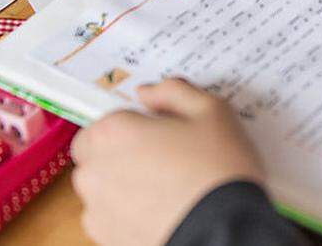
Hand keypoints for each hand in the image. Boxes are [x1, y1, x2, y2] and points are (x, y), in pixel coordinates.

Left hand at [70, 79, 263, 245]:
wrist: (226, 230)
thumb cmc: (220, 169)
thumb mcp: (211, 111)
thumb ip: (173, 92)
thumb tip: (147, 93)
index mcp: (114, 132)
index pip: (106, 120)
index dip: (132, 124)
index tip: (158, 133)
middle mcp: (95, 170)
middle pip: (96, 153)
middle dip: (120, 153)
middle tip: (163, 159)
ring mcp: (98, 209)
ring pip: (101, 187)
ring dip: (121, 183)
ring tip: (166, 188)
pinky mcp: (108, 238)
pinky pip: (108, 218)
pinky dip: (127, 213)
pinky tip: (160, 210)